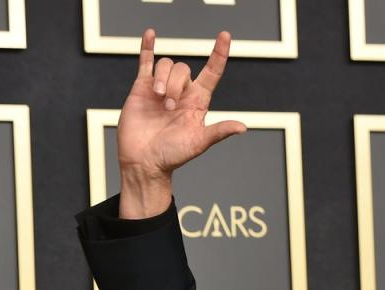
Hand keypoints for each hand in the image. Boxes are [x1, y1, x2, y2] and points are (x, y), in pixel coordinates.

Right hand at [117, 29, 246, 217]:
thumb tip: (242, 127)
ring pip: (166, 65)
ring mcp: (161, 88)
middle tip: (169, 107)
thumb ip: (218, 131)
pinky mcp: (141, 88)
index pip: (212, 72)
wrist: (144, 161)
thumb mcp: (199, 143)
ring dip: (162, 79)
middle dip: (175, 84)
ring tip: (158, 101)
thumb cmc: (173, 156)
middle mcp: (182, 93)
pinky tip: (151, 34)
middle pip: (183, 69)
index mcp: (198, 102)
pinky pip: (146, 61)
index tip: (225, 36)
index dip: (219, 54)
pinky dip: (147, 47)